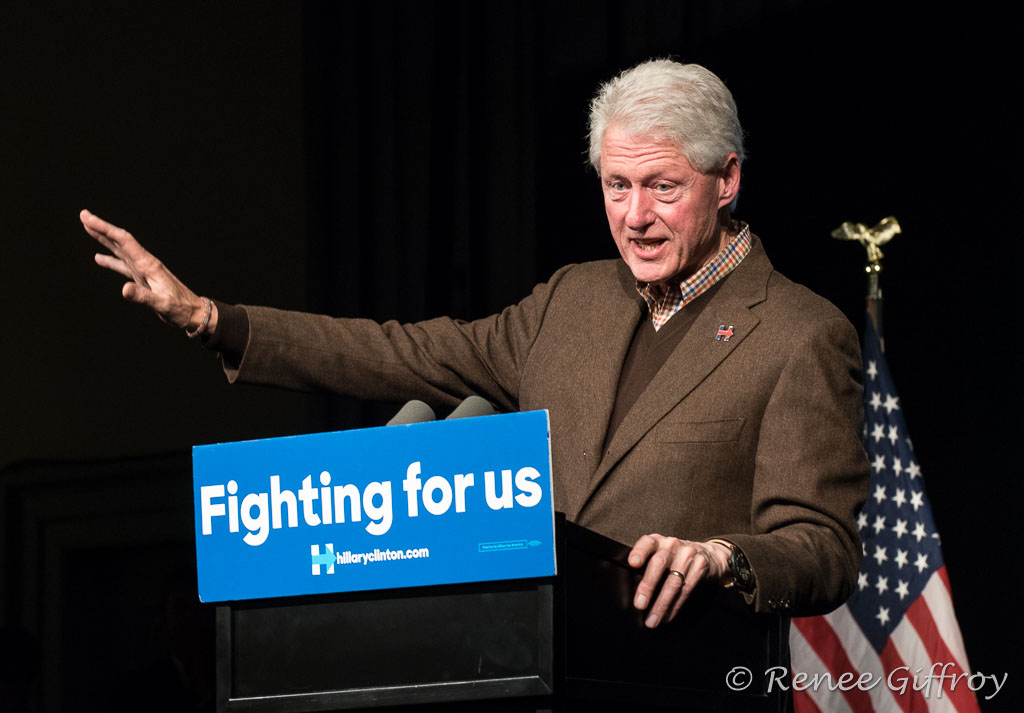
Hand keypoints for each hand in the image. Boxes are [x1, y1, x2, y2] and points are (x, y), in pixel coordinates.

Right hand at [81, 209, 214, 332]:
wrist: (194, 313)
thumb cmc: (180, 309)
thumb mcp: (161, 304)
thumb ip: (142, 296)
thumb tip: (123, 289)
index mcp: (148, 265)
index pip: (124, 241)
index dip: (105, 228)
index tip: (88, 218)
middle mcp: (145, 264)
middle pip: (120, 241)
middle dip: (101, 228)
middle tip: (83, 215)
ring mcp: (143, 270)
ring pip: (120, 250)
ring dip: (104, 239)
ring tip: (88, 228)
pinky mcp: (143, 279)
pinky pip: (123, 266)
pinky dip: (110, 260)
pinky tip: (99, 258)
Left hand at [628, 534, 730, 627]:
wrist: (706, 554)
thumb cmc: (673, 557)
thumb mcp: (660, 553)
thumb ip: (646, 565)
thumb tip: (629, 590)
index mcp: (658, 541)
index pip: (647, 542)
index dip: (640, 552)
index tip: (632, 563)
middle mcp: (672, 545)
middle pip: (659, 564)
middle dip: (648, 586)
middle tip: (639, 605)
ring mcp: (687, 555)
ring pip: (673, 582)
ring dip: (661, 604)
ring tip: (652, 620)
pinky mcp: (700, 566)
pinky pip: (686, 590)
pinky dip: (675, 607)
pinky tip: (666, 617)